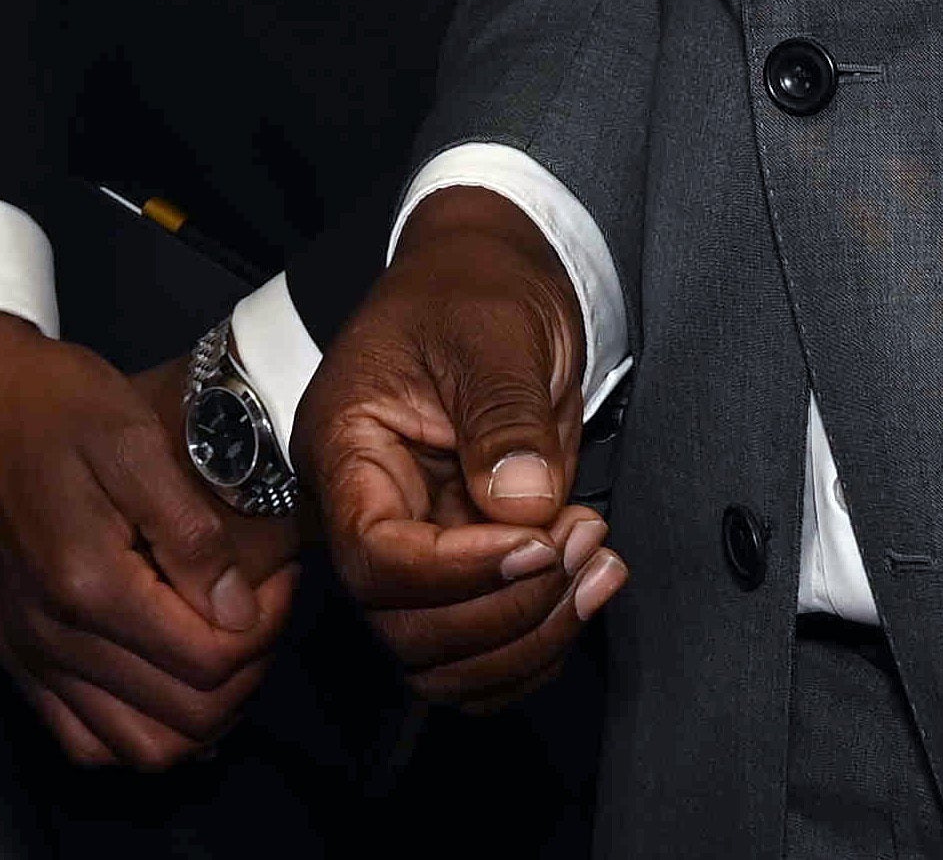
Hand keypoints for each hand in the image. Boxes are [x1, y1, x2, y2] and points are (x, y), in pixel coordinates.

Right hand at [0, 311, 298, 770]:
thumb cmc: (58, 406)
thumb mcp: (136, 442)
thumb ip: (191, 535)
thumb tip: (237, 613)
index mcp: (87, 583)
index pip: (209, 660)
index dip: (266, 627)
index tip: (280, 577)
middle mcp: (52, 637)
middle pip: (186, 717)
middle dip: (246, 672)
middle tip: (261, 612)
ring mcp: (28, 654)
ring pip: (142, 748)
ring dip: (201, 716)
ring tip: (222, 650)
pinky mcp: (14, 656)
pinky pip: (85, 742)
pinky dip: (137, 733)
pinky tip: (163, 686)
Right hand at [302, 188, 622, 711]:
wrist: (491, 282)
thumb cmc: (475, 290)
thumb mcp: (493, 330)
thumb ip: (502, 415)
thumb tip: (522, 507)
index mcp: (345, 451)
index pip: (373, 556)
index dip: (456, 572)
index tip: (539, 541)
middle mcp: (363, 515)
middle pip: (404, 627)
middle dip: (506, 607)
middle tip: (582, 539)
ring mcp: (412, 548)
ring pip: (442, 660)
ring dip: (531, 636)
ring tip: (597, 558)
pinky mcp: (458, 567)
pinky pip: (481, 652)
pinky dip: (540, 642)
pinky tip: (593, 580)